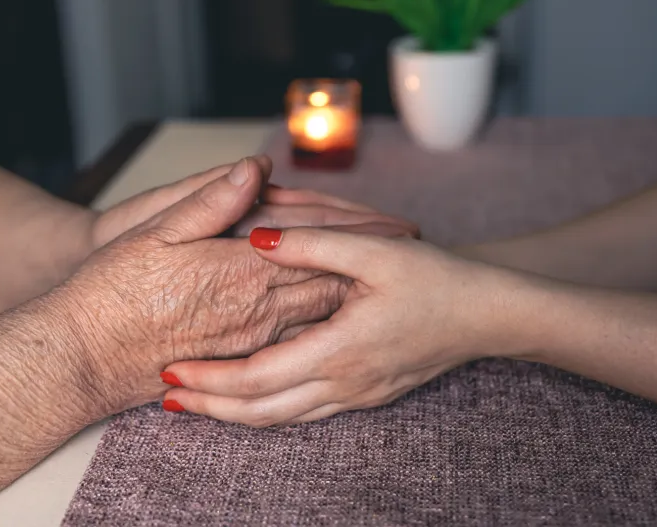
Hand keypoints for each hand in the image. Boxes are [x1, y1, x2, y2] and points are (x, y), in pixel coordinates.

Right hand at [52, 161, 414, 414]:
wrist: (81, 354)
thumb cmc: (110, 291)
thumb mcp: (154, 232)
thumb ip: (211, 201)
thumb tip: (254, 168)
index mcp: (242, 270)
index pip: (319, 244)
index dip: (361, 230)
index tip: (399, 224)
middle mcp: (257, 310)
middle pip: (332, 280)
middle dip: (370, 260)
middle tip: (407, 245)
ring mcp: (252, 339)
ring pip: (322, 312)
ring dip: (357, 291)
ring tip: (389, 275)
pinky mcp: (241, 357)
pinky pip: (300, 338)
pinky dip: (329, 319)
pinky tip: (341, 314)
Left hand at [158, 227, 531, 426]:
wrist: (489, 315)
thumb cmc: (438, 281)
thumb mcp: (375, 251)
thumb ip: (311, 243)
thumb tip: (255, 236)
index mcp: (341, 350)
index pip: (258, 379)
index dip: (211, 379)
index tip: (172, 371)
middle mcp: (345, 383)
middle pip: (262, 412)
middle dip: (211, 407)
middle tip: (168, 399)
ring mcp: (358, 395)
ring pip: (283, 419)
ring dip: (237, 414)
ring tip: (198, 403)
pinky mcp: (368, 394)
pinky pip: (307, 412)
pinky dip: (270, 409)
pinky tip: (253, 398)